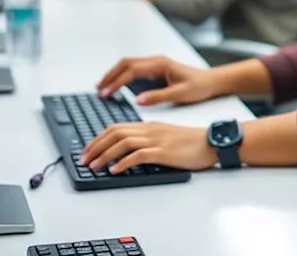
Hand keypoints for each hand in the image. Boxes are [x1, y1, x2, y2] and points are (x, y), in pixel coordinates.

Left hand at [80, 121, 216, 173]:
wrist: (212, 142)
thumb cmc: (192, 142)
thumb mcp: (167, 137)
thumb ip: (149, 141)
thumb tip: (129, 153)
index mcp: (150, 126)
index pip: (117, 127)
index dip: (98, 138)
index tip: (88, 149)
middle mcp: (150, 130)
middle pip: (115, 133)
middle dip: (95, 146)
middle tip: (84, 158)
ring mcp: (157, 140)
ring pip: (123, 143)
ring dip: (104, 155)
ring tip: (94, 166)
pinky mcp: (163, 152)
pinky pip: (138, 156)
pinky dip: (123, 163)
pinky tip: (114, 170)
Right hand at [96, 55, 218, 105]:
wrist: (213, 81)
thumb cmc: (200, 87)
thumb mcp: (180, 94)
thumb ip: (158, 96)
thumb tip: (137, 100)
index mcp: (160, 64)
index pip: (131, 71)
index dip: (116, 82)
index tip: (105, 93)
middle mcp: (156, 61)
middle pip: (126, 63)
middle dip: (110, 75)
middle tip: (98, 90)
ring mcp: (156, 63)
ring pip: (129, 64)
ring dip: (115, 74)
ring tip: (102, 87)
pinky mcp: (157, 69)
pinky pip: (135, 69)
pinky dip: (123, 75)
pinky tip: (117, 85)